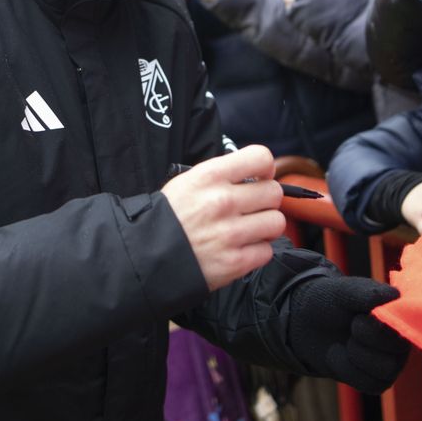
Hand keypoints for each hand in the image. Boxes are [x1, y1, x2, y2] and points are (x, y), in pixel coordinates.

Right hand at [162, 146, 286, 290]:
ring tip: (248, 230)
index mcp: (210, 177)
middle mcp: (222, 202)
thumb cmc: (169, 218)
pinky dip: (257, 252)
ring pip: (276, 222)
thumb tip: (256, 174)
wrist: (145, 256)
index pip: (261, 158)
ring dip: (265, 227)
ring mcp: (230, 233)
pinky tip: (240, 248)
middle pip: (274, 192)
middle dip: (266, 200)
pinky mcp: (235, 262)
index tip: (260, 177)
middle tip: (252, 208)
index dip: (265, 168)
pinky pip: (267, 251)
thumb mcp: (188, 182)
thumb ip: (223, 175)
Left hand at [284, 274, 409, 392]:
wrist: (306, 323)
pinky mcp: (378, 381)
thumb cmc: (330, 302)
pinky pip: (370, 384)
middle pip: (399, 349)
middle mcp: (402, 338)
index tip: (358, 317)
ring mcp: (392, 362)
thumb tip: (395, 295)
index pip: (408, 324)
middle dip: (365, 337)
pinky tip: (338, 354)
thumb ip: (368, 293)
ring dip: (356, 354)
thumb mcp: (343, 291)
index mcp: (400, 313)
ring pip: (386, 370)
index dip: (380, 326)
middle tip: (352, 325)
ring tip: (346, 342)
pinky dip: (346, 369)